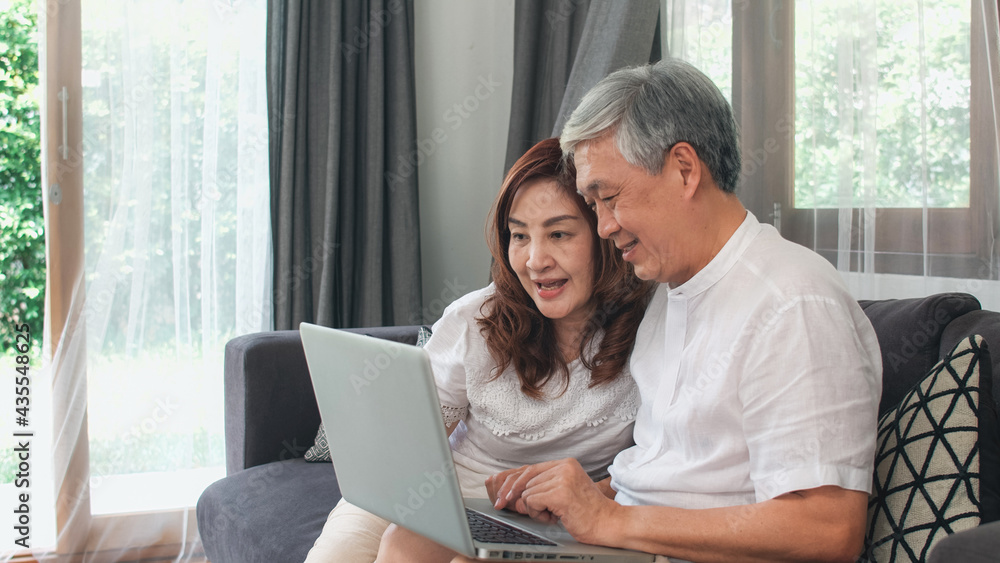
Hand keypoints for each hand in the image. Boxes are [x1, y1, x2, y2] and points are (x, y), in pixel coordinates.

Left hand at [493, 458, 621, 544]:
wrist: (608, 523)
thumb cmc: (586, 512)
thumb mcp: (562, 493)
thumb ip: (540, 489)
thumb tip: (512, 497)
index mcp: (565, 464)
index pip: (529, 468)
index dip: (512, 481)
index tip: (500, 494)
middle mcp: (564, 467)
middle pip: (525, 479)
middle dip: (516, 496)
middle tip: (506, 506)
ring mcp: (563, 478)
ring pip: (527, 492)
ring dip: (534, 509)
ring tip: (553, 515)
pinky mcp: (560, 493)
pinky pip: (532, 501)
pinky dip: (537, 513)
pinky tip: (553, 517)